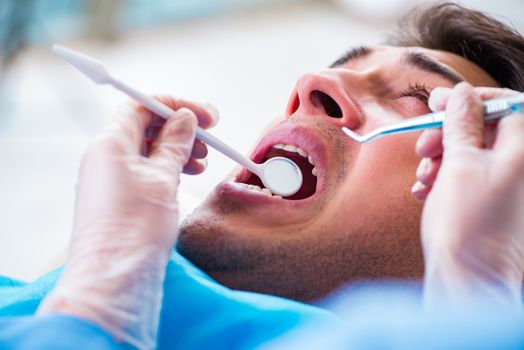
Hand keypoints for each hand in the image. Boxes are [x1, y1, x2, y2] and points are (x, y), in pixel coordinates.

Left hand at [38, 97, 217, 348]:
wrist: (114, 279)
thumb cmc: (135, 228)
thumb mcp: (163, 178)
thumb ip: (175, 144)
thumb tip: (184, 118)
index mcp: (110, 144)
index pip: (142, 107)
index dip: (176, 106)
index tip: (206, 116)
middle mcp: (105, 157)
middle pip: (145, 127)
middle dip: (179, 129)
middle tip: (209, 139)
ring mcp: (110, 179)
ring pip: (147, 151)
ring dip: (177, 150)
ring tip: (203, 162)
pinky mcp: (118, 199)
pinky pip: (144, 172)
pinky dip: (167, 169)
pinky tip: (187, 176)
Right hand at [412, 83, 523, 310]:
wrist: (469, 278)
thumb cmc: (466, 223)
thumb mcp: (458, 163)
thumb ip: (461, 122)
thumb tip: (460, 93)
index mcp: (523, 151)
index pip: (506, 105)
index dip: (470, 100)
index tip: (439, 104)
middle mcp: (521, 167)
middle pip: (486, 129)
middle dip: (449, 133)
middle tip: (424, 146)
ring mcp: (509, 186)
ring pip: (473, 153)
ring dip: (442, 158)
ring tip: (424, 176)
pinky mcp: (493, 202)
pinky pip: (469, 175)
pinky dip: (445, 177)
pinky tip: (425, 190)